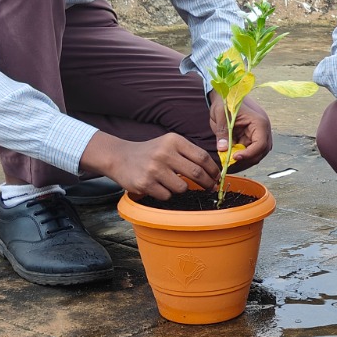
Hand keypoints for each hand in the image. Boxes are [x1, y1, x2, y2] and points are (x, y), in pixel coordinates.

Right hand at [82, 130, 218, 199]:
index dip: (214, 170)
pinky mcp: (145, 183)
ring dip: (181, 188)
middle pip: (196, 173)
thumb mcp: (169, 145)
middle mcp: (164, 153)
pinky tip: (157, 186)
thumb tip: (214, 173)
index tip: (217, 178)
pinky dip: (166, 193)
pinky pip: (167, 195)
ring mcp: (154, 169)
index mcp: (173, 141)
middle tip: (210, 187)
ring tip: (170, 182)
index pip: (202, 157)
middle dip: (207, 183)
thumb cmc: (151, 152)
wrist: (119, 157)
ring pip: (182, 187)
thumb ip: (189, 154)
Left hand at [211, 94, 272, 168]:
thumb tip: (223, 150)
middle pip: (260, 152)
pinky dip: (240, 156)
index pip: (261, 144)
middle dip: (246, 160)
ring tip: (228, 163)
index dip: (249, 154)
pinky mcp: (252, 137)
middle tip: (229, 165)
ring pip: (256, 154)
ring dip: (243, 160)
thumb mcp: (221, 115)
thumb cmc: (225, 100)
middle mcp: (263, 130)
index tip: (234, 158)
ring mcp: (258, 134)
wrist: (225, 93)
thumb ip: (222, 132)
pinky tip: (229, 158)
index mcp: (259, 122)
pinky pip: (249, 151)